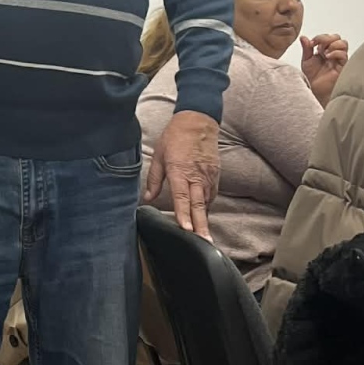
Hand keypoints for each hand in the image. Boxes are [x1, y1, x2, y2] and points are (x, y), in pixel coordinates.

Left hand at [143, 110, 219, 239]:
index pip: (182, 197)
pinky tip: (204, 215)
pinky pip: (212, 194)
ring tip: (205, 237)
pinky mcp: (215, 174)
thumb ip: (154, 179)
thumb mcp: (159, 155)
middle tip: (204, 242)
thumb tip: (148, 197)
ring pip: (206, 201)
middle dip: (201, 225)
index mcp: (180, 171)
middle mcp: (196, 176)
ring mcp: (208, 175)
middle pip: (199, 205)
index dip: (184, 214)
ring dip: (205, 219)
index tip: (187, 229)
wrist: (198, 121)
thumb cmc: (176, 137)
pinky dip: (207, 206)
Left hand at [300, 32, 348, 105]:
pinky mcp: (343, 66)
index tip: (311, 44)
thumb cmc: (313, 78)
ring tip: (323, 53)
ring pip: (343, 43)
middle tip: (318, 47)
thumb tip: (303, 37)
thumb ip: (306, 48)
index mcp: (325, 50)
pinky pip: (344, 54)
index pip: (327, 37)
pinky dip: (335, 53)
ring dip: (332, 44)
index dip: (319, 37)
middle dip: (326, 38)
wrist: (316, 91)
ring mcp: (339, 59)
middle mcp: (333, 53)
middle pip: (336, 37)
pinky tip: (327, 57)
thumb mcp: (306, 61)